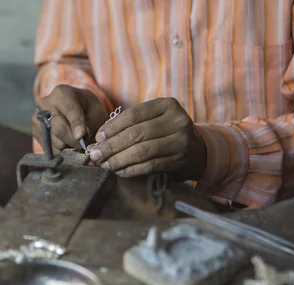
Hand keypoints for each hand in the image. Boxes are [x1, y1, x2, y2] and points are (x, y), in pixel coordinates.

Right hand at [33, 85, 106, 153]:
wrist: (74, 110)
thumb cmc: (88, 110)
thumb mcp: (96, 112)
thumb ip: (90, 123)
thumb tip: (80, 137)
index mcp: (62, 93)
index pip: (69, 110)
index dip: (76, 125)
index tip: (81, 136)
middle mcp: (45, 103)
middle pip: (59, 128)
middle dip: (73, 141)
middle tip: (83, 146)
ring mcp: (37, 118)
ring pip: (53, 141)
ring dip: (68, 147)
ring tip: (76, 143)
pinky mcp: (35, 132)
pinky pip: (48, 148)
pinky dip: (60, 151)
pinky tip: (67, 145)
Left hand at [88, 98, 206, 179]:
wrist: (197, 151)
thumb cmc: (166, 133)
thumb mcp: (155, 119)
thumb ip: (132, 124)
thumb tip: (100, 138)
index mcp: (167, 105)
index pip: (134, 115)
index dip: (113, 127)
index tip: (98, 137)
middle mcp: (177, 120)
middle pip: (137, 133)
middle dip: (113, 145)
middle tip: (96, 154)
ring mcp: (181, 141)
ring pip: (143, 151)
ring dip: (120, 159)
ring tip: (105, 164)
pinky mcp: (180, 160)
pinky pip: (150, 166)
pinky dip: (132, 169)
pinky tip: (120, 171)